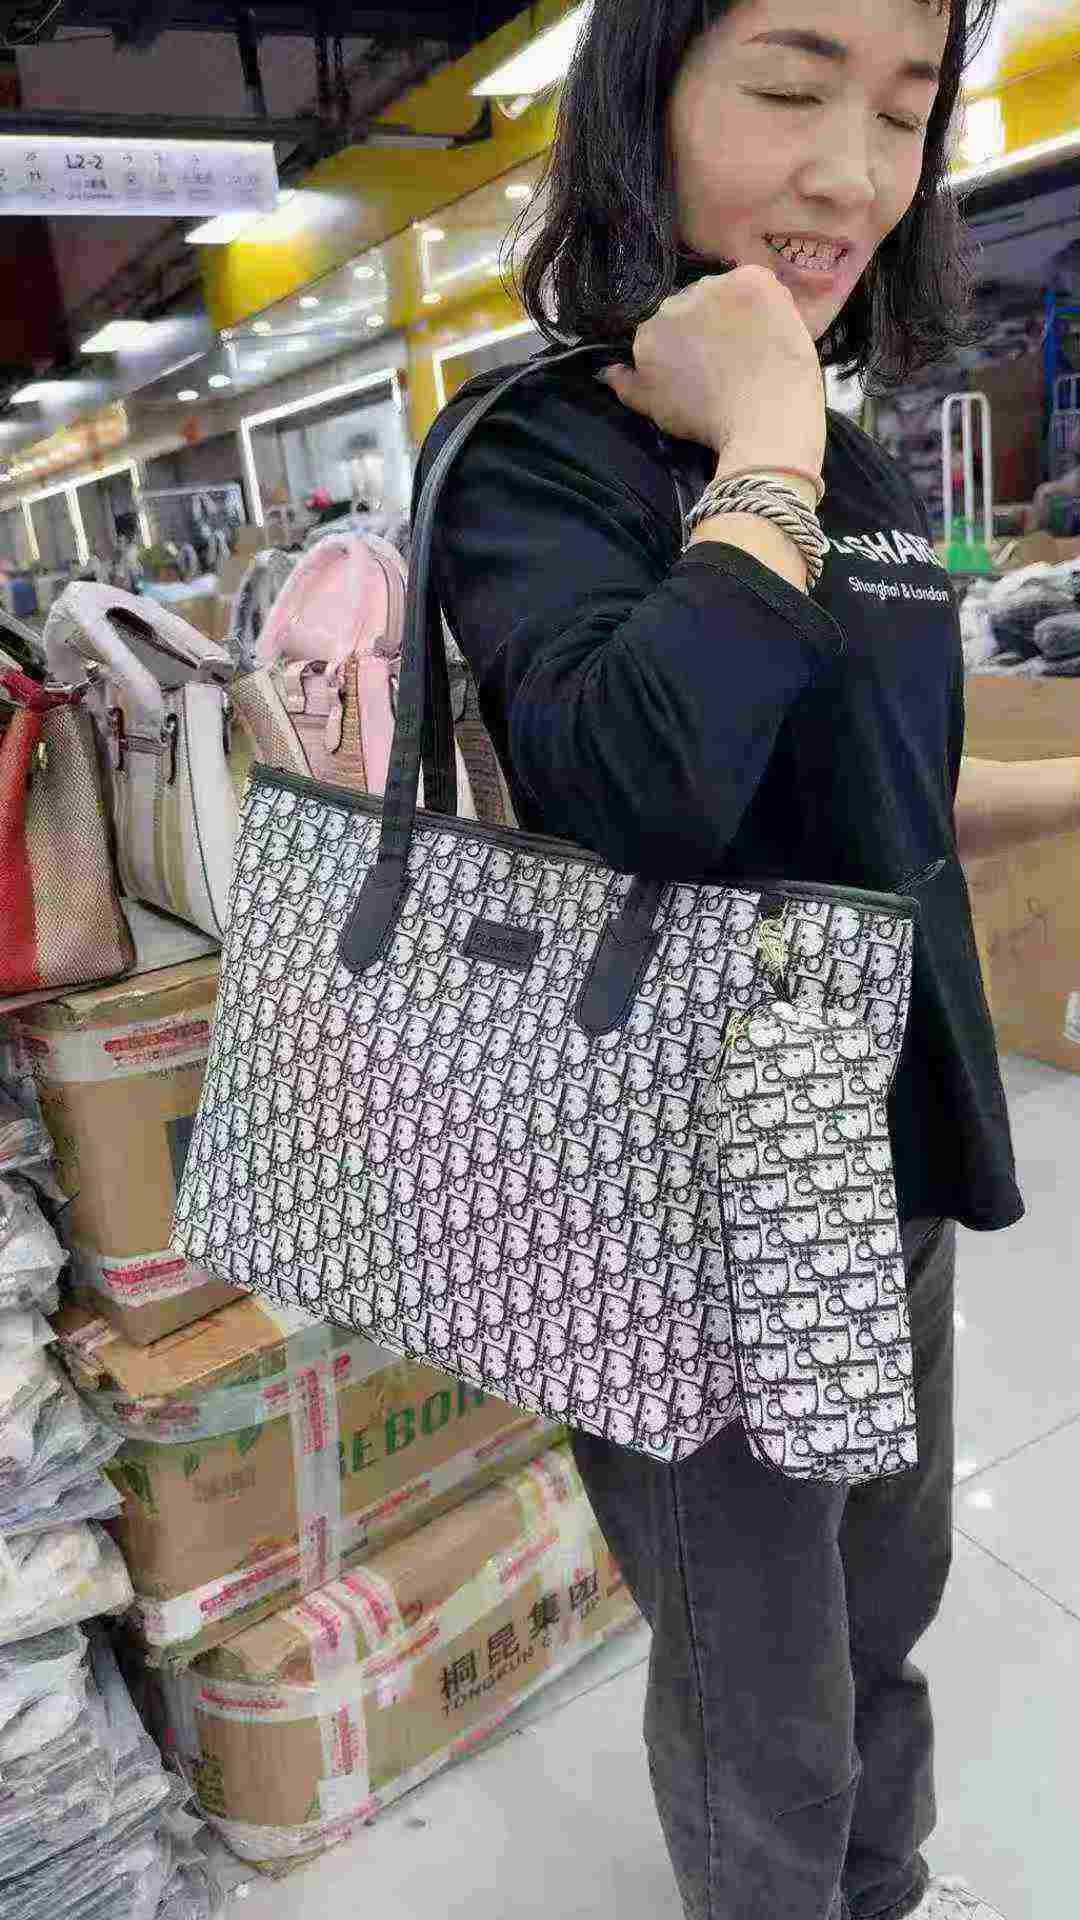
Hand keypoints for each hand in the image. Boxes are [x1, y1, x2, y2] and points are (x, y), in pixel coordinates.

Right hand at [598, 267, 825, 476]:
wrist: (764, 413)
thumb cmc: (707, 420)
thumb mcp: (656, 410)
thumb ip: (627, 385)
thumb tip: (605, 370)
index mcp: (648, 331)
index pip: (661, 327)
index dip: (683, 345)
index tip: (700, 365)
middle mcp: (675, 300)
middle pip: (690, 305)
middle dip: (704, 324)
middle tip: (728, 356)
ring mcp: (715, 286)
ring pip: (721, 292)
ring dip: (731, 310)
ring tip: (753, 344)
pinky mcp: (752, 279)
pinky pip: (754, 282)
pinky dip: (761, 301)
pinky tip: (769, 328)